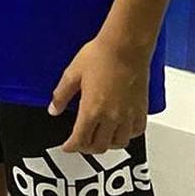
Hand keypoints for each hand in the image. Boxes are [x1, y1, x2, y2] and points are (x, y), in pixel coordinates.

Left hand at [49, 34, 150, 152]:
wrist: (124, 48)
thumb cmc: (98, 56)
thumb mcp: (72, 73)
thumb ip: (61, 95)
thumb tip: (53, 110)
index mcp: (92, 109)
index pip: (80, 138)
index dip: (72, 146)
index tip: (67, 147)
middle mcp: (112, 118)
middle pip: (99, 146)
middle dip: (87, 148)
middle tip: (80, 143)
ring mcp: (128, 116)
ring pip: (118, 143)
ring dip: (106, 144)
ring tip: (98, 137)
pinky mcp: (141, 111)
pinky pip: (135, 133)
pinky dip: (126, 136)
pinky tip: (119, 129)